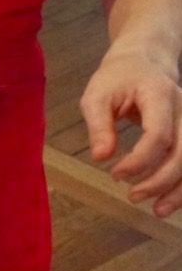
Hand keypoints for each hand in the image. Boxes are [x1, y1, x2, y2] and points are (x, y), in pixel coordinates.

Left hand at [81, 42, 181, 216]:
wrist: (145, 60)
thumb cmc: (118, 78)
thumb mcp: (97, 94)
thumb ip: (99, 124)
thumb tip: (101, 157)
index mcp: (160, 95)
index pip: (159, 135)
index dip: (140, 160)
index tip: (115, 174)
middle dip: (161, 180)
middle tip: (132, 196)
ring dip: (180, 190)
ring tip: (158, 211)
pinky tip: (171, 200)